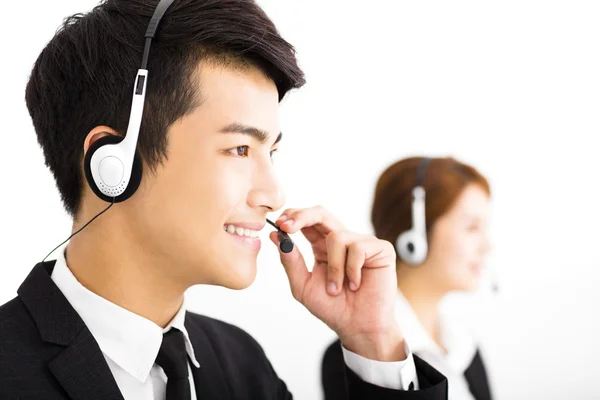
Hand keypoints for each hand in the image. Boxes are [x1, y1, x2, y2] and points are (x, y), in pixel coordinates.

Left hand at [270, 206, 405, 361]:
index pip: (307, 222)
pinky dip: (352, 270)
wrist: (357, 328)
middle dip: (302, 216)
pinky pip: (358, 248)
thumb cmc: (332, 308)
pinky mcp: (380, 249)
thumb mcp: (303, 286)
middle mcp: (342, 240)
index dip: (293, 217)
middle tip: (288, 227)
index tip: (279, 225)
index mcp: (321, 246)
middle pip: (321, 213)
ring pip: (337, 236)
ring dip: (333, 267)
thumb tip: (276, 235)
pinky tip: (356, 285)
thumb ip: (290, 261)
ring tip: (337, 288)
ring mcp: (362, 243)